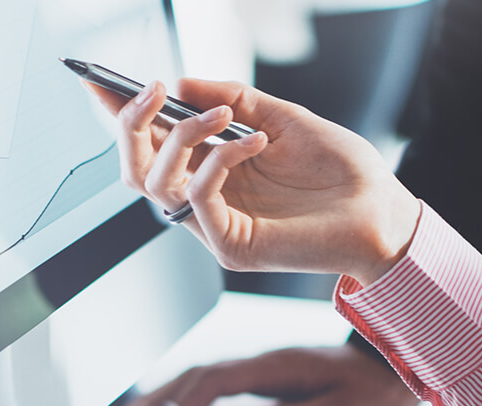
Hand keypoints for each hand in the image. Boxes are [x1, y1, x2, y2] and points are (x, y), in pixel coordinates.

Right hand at [86, 78, 421, 283]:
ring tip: (221, 113)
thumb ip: (233, 99)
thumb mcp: (282, 118)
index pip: (151, 145)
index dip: (119, 116)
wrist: (382, 209)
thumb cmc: (341, 171)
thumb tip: (181, 82)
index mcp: (213, 170)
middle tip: (152, 89)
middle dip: (132, 123)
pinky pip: (197, 197)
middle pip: (135, 167)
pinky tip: (251, 143)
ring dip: (181, 135)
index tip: (98, 83)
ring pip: (155, 182)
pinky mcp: (231, 246)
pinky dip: (217, 160)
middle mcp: (206, 200)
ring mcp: (214, 226)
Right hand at [114, 345, 419, 405]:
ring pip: (202, 377)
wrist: (397, 367)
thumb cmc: (375, 389)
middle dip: (159, 399)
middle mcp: (266, 361)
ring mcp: (264, 366)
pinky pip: (217, 382)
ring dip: (167, 395)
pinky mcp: (267, 375)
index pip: (218, 381)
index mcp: (279, 366)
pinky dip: (188, 393)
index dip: (186, 403)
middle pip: (198, 376)